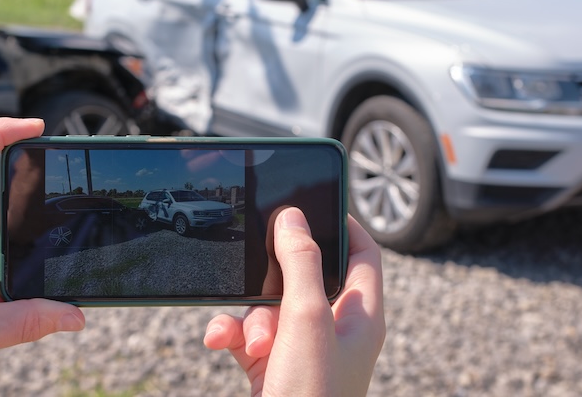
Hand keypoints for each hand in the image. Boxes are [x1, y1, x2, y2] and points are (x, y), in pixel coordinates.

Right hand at [204, 208, 384, 396]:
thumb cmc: (311, 396)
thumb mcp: (306, 320)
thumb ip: (301, 264)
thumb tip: (292, 217)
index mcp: (361, 316)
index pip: (362, 254)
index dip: (343, 226)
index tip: (313, 204)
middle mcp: (335, 329)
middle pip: (304, 277)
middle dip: (274, 281)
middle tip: (262, 280)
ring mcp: (303, 348)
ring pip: (269, 306)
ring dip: (252, 319)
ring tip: (256, 342)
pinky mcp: (272, 364)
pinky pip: (246, 332)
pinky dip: (231, 333)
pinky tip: (219, 339)